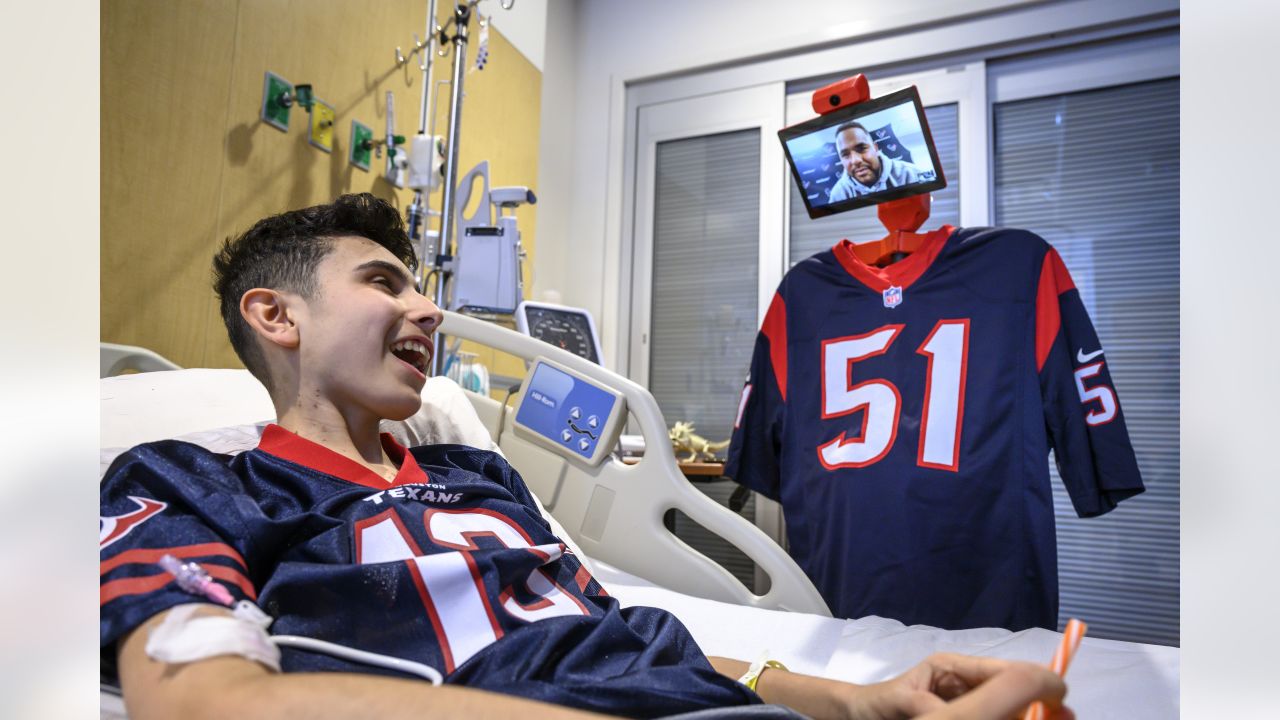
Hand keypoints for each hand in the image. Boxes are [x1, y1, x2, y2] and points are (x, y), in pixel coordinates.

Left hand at [840, 652, 1073, 719]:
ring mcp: (968, 705)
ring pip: (1006, 708)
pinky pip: (992, 714)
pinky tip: (1026, 718)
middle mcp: (966, 685)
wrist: (859, 719)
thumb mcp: (902, 702)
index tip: (1058, 693)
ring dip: (1026, 713)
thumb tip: (958, 707)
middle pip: (1012, 691)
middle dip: (1038, 703)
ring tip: (1054, 717)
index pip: (1002, 671)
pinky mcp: (965, 714)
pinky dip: (1010, 717)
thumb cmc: (878, 705)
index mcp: (953, 669)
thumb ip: (932, 704)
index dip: (1033, 681)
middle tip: (1066, 715)